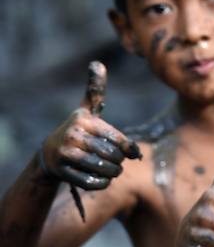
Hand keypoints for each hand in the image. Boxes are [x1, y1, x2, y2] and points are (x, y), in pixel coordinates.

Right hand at [39, 61, 141, 189]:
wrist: (50, 154)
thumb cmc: (78, 130)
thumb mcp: (86, 110)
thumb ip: (95, 90)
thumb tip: (97, 63)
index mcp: (84, 120)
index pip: (119, 140)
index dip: (129, 149)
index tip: (131, 153)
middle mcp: (73, 135)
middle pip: (113, 156)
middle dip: (120, 162)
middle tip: (117, 162)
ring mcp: (66, 155)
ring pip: (105, 170)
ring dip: (113, 173)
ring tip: (112, 170)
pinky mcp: (64, 173)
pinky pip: (94, 183)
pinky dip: (102, 183)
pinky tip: (101, 178)